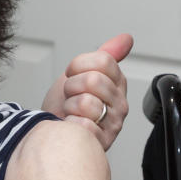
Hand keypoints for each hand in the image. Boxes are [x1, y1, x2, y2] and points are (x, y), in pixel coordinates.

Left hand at [42, 34, 132, 150]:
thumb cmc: (67, 105)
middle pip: (93, 80)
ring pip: (86, 102)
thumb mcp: (82, 73)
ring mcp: (113, 123)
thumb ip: (105, 55)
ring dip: (69, 107)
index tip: (73, 75)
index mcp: (117, 83)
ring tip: (72, 112)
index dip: (78, 66)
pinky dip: (70, 124)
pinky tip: (73, 126)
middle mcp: (119, 103)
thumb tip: (127, 38)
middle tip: (71, 97)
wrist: (53, 131)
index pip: (103, 60)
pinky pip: (83, 124)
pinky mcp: (102, 141)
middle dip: (71, 87)